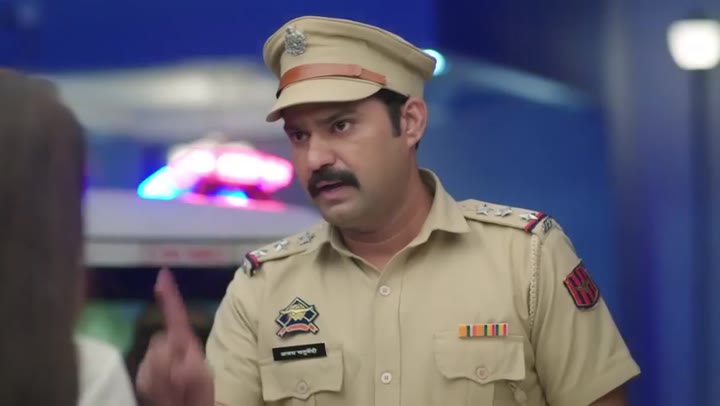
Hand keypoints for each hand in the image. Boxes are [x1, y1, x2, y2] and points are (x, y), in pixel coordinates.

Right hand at [136, 268, 213, 405]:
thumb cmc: (200, 394)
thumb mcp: (202, 377)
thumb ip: (192, 365)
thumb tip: (176, 356)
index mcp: (184, 341)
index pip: (176, 315)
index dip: (170, 295)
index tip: (163, 274)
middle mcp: (166, 346)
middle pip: (158, 342)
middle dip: (170, 362)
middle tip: (182, 381)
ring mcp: (152, 360)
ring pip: (150, 361)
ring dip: (163, 378)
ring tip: (176, 391)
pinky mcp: (142, 375)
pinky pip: (142, 379)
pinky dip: (154, 388)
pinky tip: (164, 395)